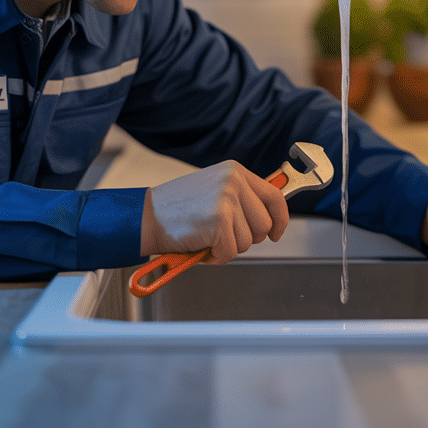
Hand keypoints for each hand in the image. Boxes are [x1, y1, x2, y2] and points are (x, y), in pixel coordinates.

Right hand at [140, 160, 290, 263]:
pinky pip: (231, 251)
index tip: (276, 233)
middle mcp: (234, 181)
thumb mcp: (215, 190)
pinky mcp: (218, 221)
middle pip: (264, 224)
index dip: (280, 219)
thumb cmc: (178, 208)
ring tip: (207, 237)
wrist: (147, 216)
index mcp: (235, 171)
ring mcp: (227, 200)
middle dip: (247, 238)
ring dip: (228, 247)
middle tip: (223, 236)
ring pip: (247, 241)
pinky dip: (216, 256)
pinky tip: (201, 245)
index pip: (274, 196)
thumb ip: (241, 198)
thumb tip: (269, 216)